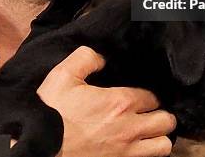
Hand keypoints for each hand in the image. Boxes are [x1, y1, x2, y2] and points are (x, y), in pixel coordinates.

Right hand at [36, 46, 175, 156]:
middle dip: (160, 114)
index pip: (152, 96)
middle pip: (166, 121)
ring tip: (147, 132)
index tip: (140, 95)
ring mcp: (126, 152)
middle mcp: (129, 128)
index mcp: (119, 102)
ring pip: (163, 146)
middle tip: (148, 113)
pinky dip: (147, 153)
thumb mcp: (63, 76)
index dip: (148, 95)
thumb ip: (85, 58)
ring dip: (158, 137)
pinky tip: (136, 147)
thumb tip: (101, 56)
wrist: (39, 147)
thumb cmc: (51, 112)